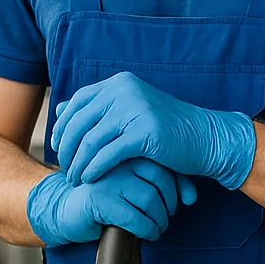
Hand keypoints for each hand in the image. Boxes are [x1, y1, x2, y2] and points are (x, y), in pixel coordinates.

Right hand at [27, 158, 196, 246]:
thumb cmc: (103, 197)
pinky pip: (134, 217)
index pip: (165, 164)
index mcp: (126, 150)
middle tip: (165, 217)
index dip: (181, 185)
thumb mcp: (132, 186)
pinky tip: (146, 233)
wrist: (65, 209)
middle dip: (169, 205)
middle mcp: (117, 159)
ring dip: (159, 220)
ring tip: (157, 227)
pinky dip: (146, 229)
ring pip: (150, 199)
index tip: (186, 201)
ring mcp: (107, 178)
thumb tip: (192, 197)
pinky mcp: (99, 199)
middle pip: (161, 181)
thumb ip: (160, 184)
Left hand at [52, 72, 256, 190]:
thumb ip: (98, 108)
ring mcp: (135, 110)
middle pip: (79, 122)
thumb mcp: (130, 111)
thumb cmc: (168, 128)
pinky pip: (108, 154)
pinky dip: (94, 169)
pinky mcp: (144, 132)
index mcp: (120, 83)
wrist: (206, 137)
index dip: (63, 125)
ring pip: (90, 140)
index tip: (58, 146)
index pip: (78, 102)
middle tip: (63, 167)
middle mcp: (124, 91)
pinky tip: (90, 180)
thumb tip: (60, 108)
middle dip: (67, 148)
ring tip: (74, 179)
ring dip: (78, 163)